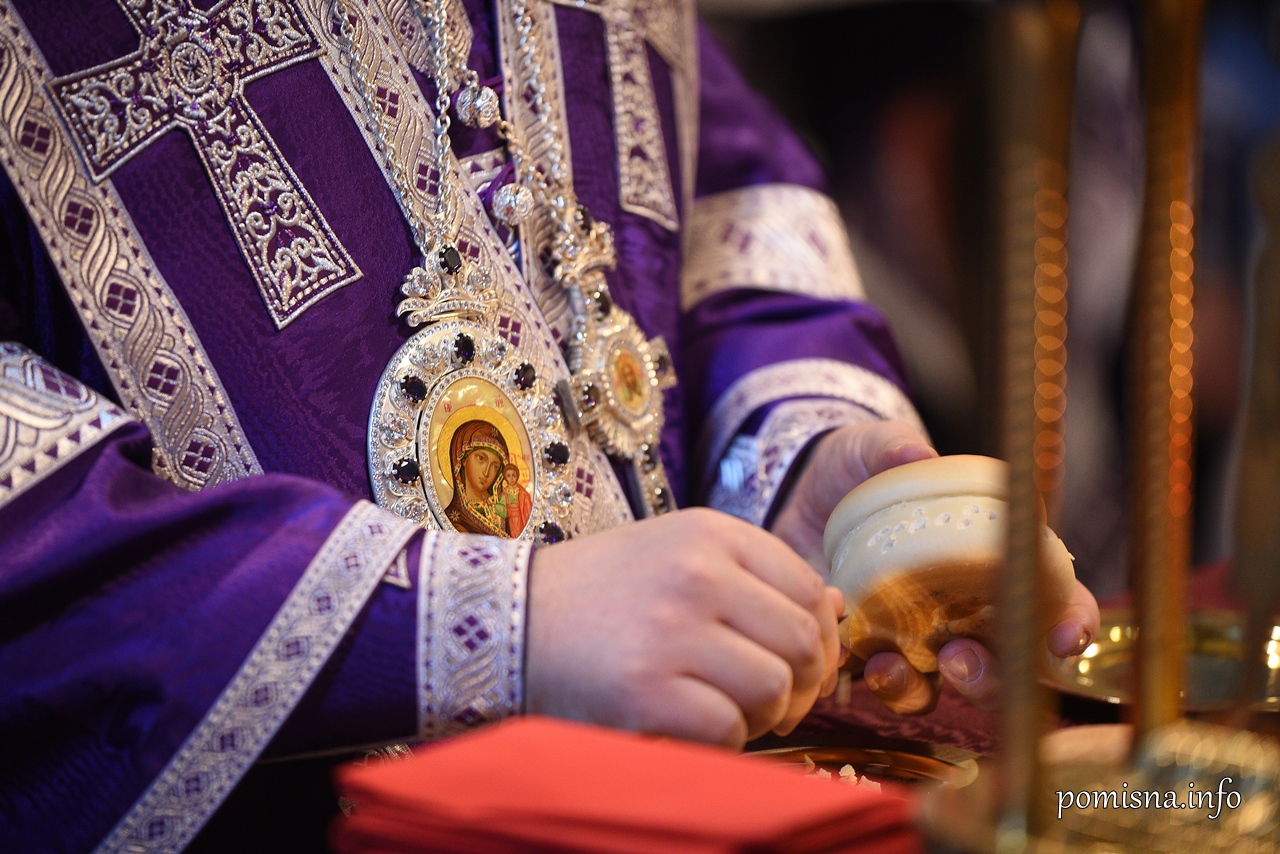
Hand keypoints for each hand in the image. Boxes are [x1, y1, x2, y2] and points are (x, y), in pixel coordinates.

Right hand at [524, 508, 844, 748]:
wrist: (509, 619)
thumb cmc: (601, 595)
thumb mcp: (678, 556)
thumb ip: (755, 578)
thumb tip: (837, 607)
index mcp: (710, 533)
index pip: (809, 589)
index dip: (818, 638)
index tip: (796, 662)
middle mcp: (697, 574)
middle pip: (802, 643)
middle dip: (799, 685)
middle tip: (768, 700)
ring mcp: (671, 632)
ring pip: (774, 689)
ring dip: (760, 715)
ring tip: (722, 709)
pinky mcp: (645, 692)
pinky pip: (728, 729)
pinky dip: (719, 740)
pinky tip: (687, 725)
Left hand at [768, 419, 1100, 714]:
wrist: (791, 491)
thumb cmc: (853, 468)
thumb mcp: (871, 449)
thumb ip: (895, 447)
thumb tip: (918, 455)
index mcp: (991, 557)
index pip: (1055, 597)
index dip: (1070, 621)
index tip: (1063, 636)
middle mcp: (965, 608)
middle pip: (1007, 663)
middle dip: (995, 676)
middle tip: (961, 657)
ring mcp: (919, 636)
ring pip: (946, 689)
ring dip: (929, 689)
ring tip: (892, 667)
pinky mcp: (869, 649)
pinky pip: (885, 684)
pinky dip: (877, 684)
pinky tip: (855, 663)